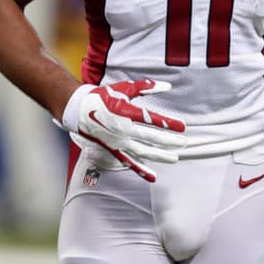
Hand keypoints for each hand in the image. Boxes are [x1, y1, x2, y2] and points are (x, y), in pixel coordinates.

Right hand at [59, 79, 186, 181]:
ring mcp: (117, 141)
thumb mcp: (125, 88)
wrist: (79, 110)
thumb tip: (167, 86)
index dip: (168, 123)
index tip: (182, 127)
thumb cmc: (103, 97)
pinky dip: (140, 170)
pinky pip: (128, 162)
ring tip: (174, 158)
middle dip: (168, 141)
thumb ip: (147, 87)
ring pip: (142, 151)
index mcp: (125, 112)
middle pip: (150, 137)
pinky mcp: (113, 149)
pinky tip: (153, 176)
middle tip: (184, 143)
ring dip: (159, 156)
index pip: (151, 119)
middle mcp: (122, 129)